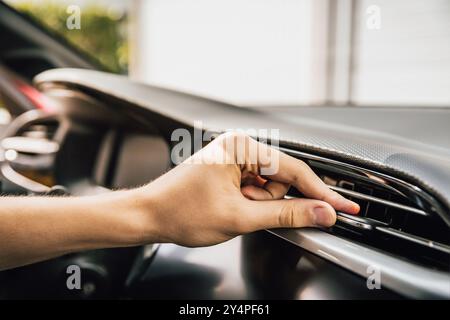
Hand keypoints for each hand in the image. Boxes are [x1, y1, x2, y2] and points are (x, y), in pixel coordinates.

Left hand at [134, 133, 358, 246]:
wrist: (150, 215)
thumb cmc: (182, 211)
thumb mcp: (239, 217)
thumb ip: (286, 214)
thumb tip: (320, 213)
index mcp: (241, 147)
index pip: (295, 171)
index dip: (321, 194)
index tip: (343, 208)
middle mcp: (239, 146)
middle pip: (282, 179)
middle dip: (269, 202)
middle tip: (245, 212)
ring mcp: (234, 156)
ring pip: (269, 186)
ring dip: (256, 204)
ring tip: (231, 209)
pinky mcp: (230, 168)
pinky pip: (255, 186)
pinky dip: (250, 201)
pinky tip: (230, 206)